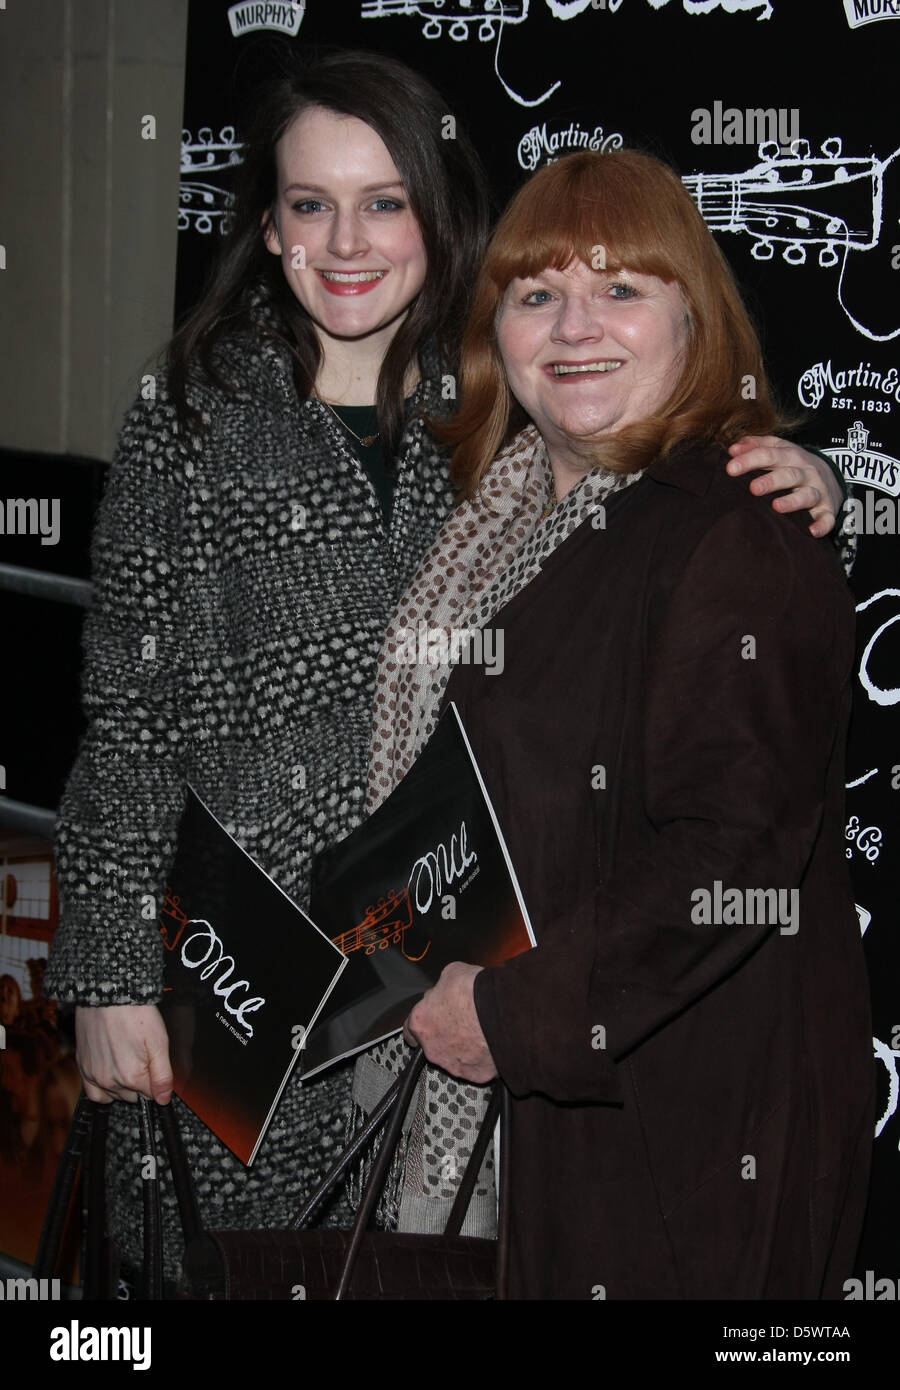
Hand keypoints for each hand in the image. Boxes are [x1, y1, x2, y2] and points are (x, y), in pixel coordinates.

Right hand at [75, 1003, 172, 1104]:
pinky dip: (104, 1090)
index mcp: (132, 1077)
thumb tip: (164, 1099)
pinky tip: (111, 1075)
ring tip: (127, 1061)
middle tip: (141, 1057)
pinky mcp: (83, 1068)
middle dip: (140, 1082)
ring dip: (123, 1085)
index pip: (151, 1095)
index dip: (156, 1081)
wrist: (109, 994)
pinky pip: (94, 1094)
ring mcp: (94, 1076)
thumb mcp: (159, 1042)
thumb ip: (163, 1075)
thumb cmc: (135, 1014)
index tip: (154, 1064)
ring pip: (115, 1095)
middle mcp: (110, 1081)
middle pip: (133, 1096)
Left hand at [403, 962, 495, 1084]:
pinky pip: (474, 1067)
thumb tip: (444, 989)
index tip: (430, 1020)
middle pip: (433, 1043)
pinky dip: (480, 1058)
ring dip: (462, 1046)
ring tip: (479, 1031)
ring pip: (453, 1057)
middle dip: (445, 1034)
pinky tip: (489, 1044)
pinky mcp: (474, 1075)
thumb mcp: (451, 973)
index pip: (410, 1028)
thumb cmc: (476, 992)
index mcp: (421, 1022)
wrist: (503, 1011)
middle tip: (462, 1021)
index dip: (423, 1022)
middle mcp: (432, 1048)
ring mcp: (452, 1064)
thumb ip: (441, 988)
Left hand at [727, 436, 841, 538]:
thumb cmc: (794, 464)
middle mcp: (805, 472)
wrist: (831, 475)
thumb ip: (756, 446)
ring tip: (776, 506)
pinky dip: (822, 524)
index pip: (769, 455)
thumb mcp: (779, 449)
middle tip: (753, 488)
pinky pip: (827, 518)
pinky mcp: (827, 509)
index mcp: (790, 456)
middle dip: (771, 481)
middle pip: (788, 474)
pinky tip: (812, 531)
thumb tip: (732, 449)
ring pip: (807, 495)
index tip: (730, 468)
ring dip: (793, 501)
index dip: (750, 460)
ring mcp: (818, 490)